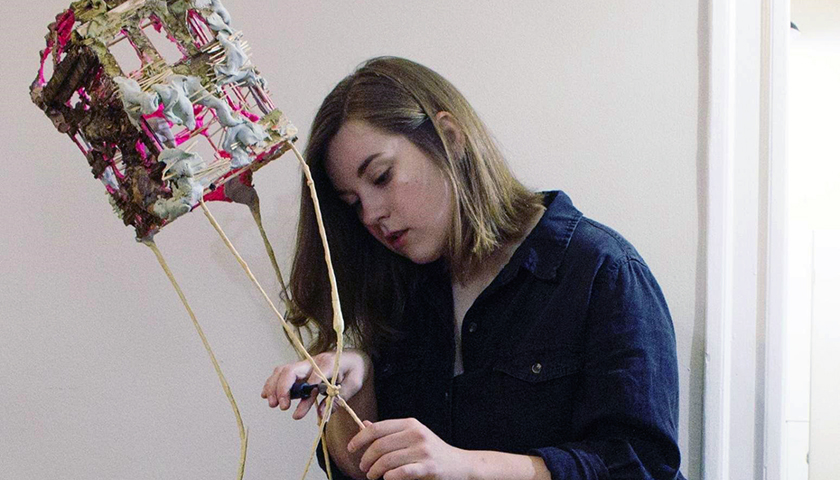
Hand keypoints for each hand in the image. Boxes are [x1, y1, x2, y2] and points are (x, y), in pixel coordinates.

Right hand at [261, 348, 370, 419]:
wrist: (354, 357)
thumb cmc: (354, 370)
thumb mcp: (354, 384)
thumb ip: (339, 398)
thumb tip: (322, 414)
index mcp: (329, 363)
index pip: (315, 375)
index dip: (308, 391)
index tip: (302, 407)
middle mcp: (313, 362)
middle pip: (292, 370)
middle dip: (283, 388)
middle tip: (282, 407)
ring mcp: (305, 365)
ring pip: (283, 371)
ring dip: (274, 386)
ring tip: (272, 404)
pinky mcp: (301, 371)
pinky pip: (283, 374)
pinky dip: (273, 384)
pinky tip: (267, 395)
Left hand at [347, 418, 469, 479]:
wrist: (460, 465)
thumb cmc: (432, 451)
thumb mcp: (412, 436)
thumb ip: (389, 432)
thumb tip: (364, 425)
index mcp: (410, 424)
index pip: (378, 428)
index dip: (360, 438)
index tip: (350, 448)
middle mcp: (416, 434)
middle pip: (379, 445)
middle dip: (366, 459)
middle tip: (363, 468)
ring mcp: (423, 451)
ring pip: (387, 461)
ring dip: (374, 471)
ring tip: (372, 476)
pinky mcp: (428, 468)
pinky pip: (402, 472)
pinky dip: (390, 477)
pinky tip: (387, 479)